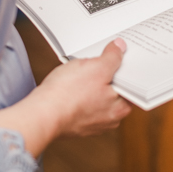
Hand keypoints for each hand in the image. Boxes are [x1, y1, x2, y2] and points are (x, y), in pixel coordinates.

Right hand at [0, 39, 130, 155]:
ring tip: (79, 73)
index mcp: (121, 108)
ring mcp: (92, 123)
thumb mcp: (96, 67)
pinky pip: (82, 104)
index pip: (131, 84)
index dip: (125, 67)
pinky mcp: (75, 123)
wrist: (41, 115)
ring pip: (97, 96)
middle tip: (96, 61)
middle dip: (106, 75)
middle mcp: (110, 119)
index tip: (121, 55)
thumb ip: (112, 57)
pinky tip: (69, 85)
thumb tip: (120, 48)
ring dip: (90, 84)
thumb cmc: (69, 94)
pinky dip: (78, 94)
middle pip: (114, 90)